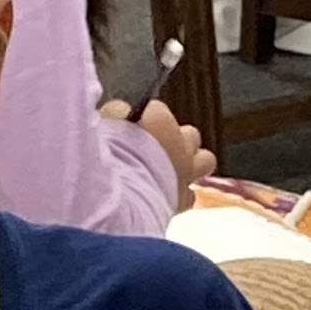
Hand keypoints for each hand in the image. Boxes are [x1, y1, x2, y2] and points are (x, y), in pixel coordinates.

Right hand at [99, 95, 216, 197]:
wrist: (121, 200)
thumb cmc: (109, 159)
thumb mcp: (105, 128)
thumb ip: (116, 115)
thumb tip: (122, 110)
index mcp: (160, 122)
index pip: (157, 110)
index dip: (144, 119)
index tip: (132, 127)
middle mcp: (180, 144)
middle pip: (189, 133)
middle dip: (176, 139)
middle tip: (155, 149)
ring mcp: (187, 172)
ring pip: (205, 159)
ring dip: (192, 162)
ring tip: (171, 169)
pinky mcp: (184, 199)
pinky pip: (191, 194)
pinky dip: (182, 193)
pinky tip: (167, 194)